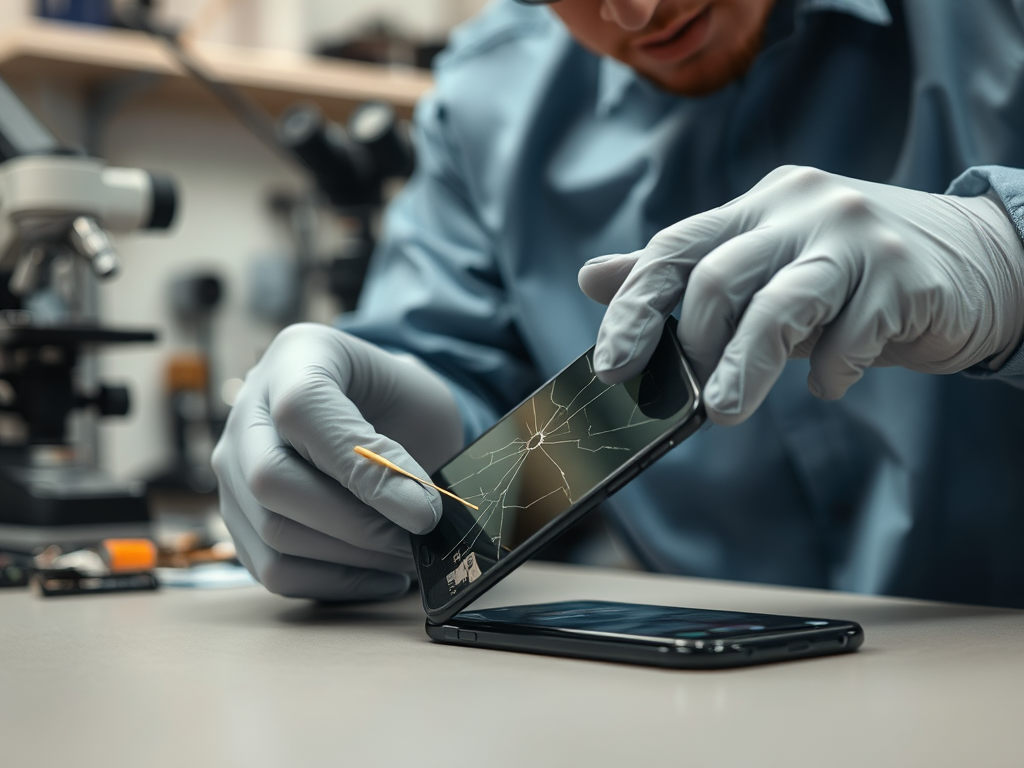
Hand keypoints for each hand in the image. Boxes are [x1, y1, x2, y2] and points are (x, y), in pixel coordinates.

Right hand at [211, 323, 462, 600]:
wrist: (383, 416)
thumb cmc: (404, 404)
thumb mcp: (422, 403)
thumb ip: (407, 450)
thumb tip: (415, 517)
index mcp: (296, 357)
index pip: (300, 409)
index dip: (362, 466)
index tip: (424, 510)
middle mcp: (247, 411)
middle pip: (271, 480)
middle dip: (357, 523)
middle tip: (417, 540)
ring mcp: (233, 468)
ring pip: (273, 532)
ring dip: (352, 557)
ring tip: (406, 555)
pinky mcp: (240, 520)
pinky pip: (273, 570)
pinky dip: (335, 583)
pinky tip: (382, 575)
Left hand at [579, 166, 1023, 424]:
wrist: (978, 263)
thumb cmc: (850, 274)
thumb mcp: (764, 264)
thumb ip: (683, 272)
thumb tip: (592, 277)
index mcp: (759, 205)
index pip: (675, 247)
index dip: (633, 308)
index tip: (611, 365)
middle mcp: (803, 207)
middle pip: (718, 278)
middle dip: (694, 347)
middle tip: (694, 397)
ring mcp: (857, 237)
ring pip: (779, 307)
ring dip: (744, 370)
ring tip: (726, 410)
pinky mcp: (906, 277)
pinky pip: (851, 340)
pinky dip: (832, 371)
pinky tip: (830, 379)